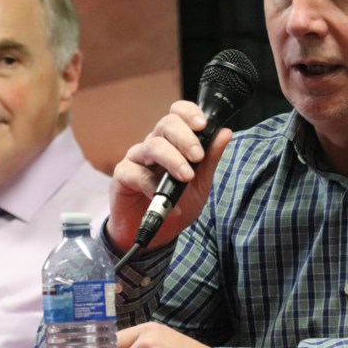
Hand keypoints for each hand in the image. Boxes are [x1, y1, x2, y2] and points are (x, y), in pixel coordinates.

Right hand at [108, 100, 231, 250]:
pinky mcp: (123, 176)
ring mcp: (137, 159)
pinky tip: (168, 202)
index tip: (203, 125)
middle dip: (185, 138)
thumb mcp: (200, 183)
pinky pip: (136, 173)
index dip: (189, 113)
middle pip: (166, 124)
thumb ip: (210, 159)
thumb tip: (225, 133)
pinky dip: (154, 187)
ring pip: (153, 145)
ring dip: (173, 160)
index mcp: (173, 141)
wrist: (157, 234)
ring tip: (186, 177)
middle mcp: (154, 144)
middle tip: (197, 157)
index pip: (178, 114)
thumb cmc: (177, 204)